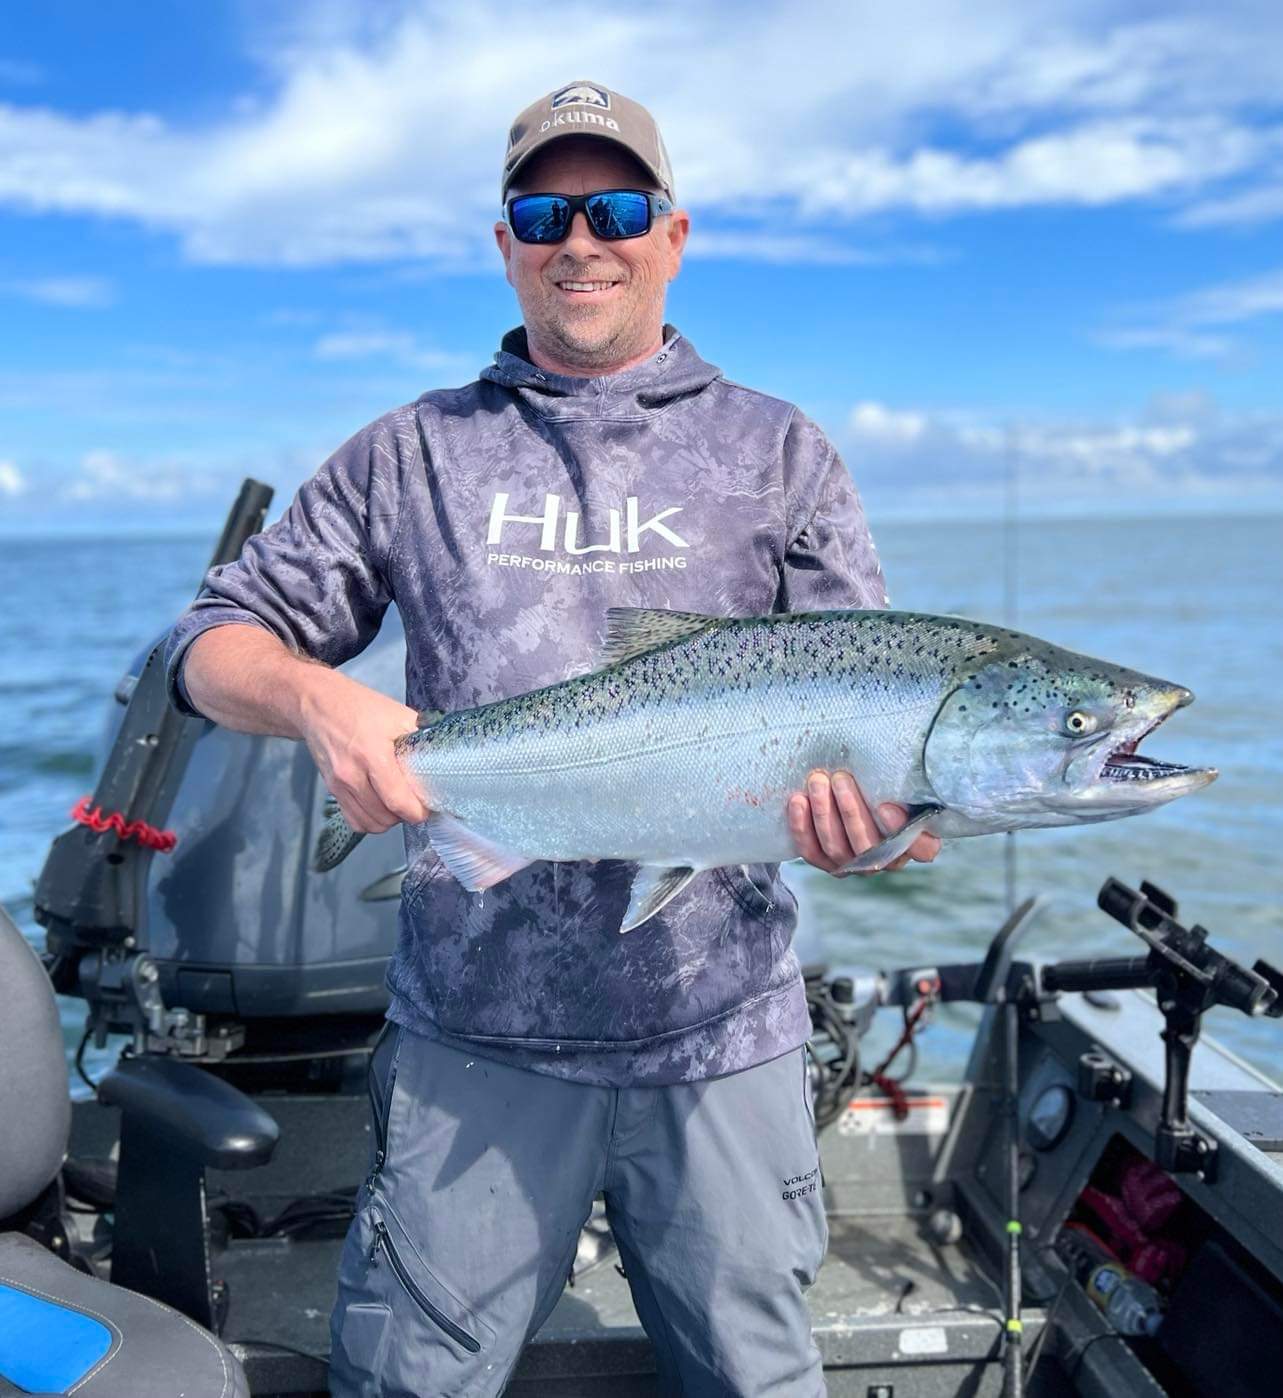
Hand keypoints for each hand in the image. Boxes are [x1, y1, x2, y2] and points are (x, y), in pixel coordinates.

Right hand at [297, 669, 431, 834]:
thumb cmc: (359, 707)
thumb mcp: (398, 715)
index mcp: (372, 754)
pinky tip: (380, 807)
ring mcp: (339, 785)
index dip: (417, 812)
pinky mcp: (332, 790)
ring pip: (369, 823)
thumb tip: (445, 755)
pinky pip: (354, 820)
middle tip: (416, 803)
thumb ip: (421, 737)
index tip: (428, 807)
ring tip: (398, 805)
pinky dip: (370, 820)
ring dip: (388, 820)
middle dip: (405, 815)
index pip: (397, 801)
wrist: (318, 704)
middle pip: (385, 817)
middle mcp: (352, 774)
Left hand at [788, 769, 940, 875]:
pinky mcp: (827, 862)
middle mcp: (887, 859)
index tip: (885, 805)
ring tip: (817, 781)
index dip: (901, 829)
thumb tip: (904, 758)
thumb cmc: (883, 784)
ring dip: (824, 813)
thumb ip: (909, 779)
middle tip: (840, 778)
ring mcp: (855, 864)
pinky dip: (802, 827)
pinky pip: (812, 851)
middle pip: (869, 845)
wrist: (847, 791)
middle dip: (851, 811)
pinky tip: (798, 800)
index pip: (922, 848)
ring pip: (837, 848)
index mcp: (916, 841)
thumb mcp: (902, 780)